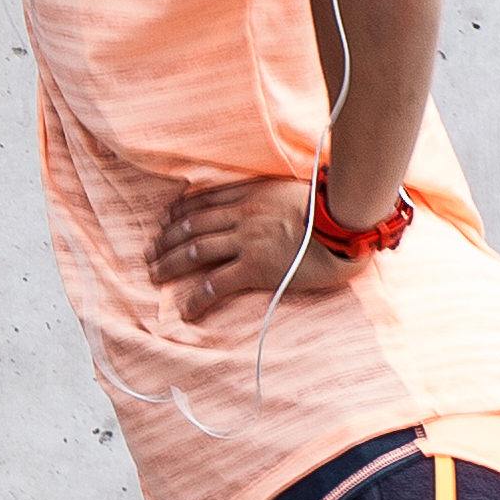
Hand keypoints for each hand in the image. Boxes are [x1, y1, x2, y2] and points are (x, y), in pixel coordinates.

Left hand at [150, 176, 375, 320]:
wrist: (350, 222)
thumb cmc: (332, 207)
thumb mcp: (293, 189)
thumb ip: (271, 195)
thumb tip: (264, 201)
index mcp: (252, 194)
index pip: (203, 202)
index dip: (178, 213)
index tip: (164, 222)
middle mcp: (243, 215)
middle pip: (191, 226)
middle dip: (165, 240)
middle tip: (148, 253)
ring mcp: (247, 240)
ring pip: (195, 251)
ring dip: (169, 264)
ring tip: (154, 275)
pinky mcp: (256, 267)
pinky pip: (216, 284)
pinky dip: (196, 298)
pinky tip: (186, 309)